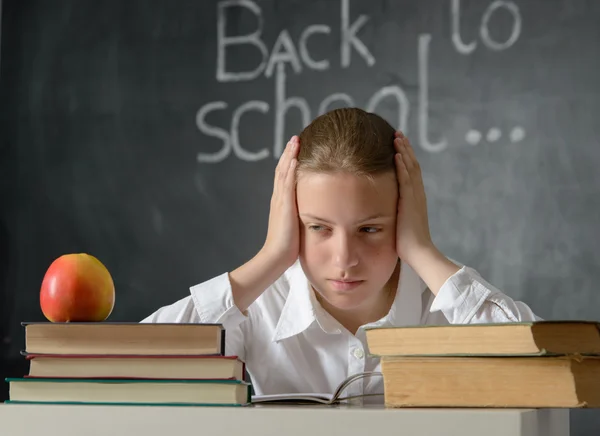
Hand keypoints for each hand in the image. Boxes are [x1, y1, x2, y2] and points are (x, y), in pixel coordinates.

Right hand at [261, 135, 300, 268]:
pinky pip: (287, 182)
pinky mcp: (284, 206)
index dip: (289, 162)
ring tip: (295, 141)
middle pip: (282, 169)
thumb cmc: (287, 247)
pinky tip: (294, 158)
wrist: (276, 257)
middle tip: (295, 138)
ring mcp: (280, 201)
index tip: (297, 149)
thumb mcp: (296, 226)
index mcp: (281, 202)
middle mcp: (278, 198)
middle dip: (289, 153)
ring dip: (289, 155)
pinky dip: (290, 168)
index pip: (284, 177)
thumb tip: (315, 212)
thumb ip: (302, 216)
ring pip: (283, 172)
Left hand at [393, 131, 434, 265]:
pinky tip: (397, 154)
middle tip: (398, 133)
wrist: (419, 252)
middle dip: (405, 148)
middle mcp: (417, 194)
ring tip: (397, 137)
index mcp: (415, 198)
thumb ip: (395, 212)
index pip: (411, 172)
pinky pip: (406, 179)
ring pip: (410, 168)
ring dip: (403, 151)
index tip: (398, 145)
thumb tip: (383, 210)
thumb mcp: (399, 222)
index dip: (406, 157)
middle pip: (412, 165)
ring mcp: (415, 197)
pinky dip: (402, 165)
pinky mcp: (410, 202)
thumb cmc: (407, 243)